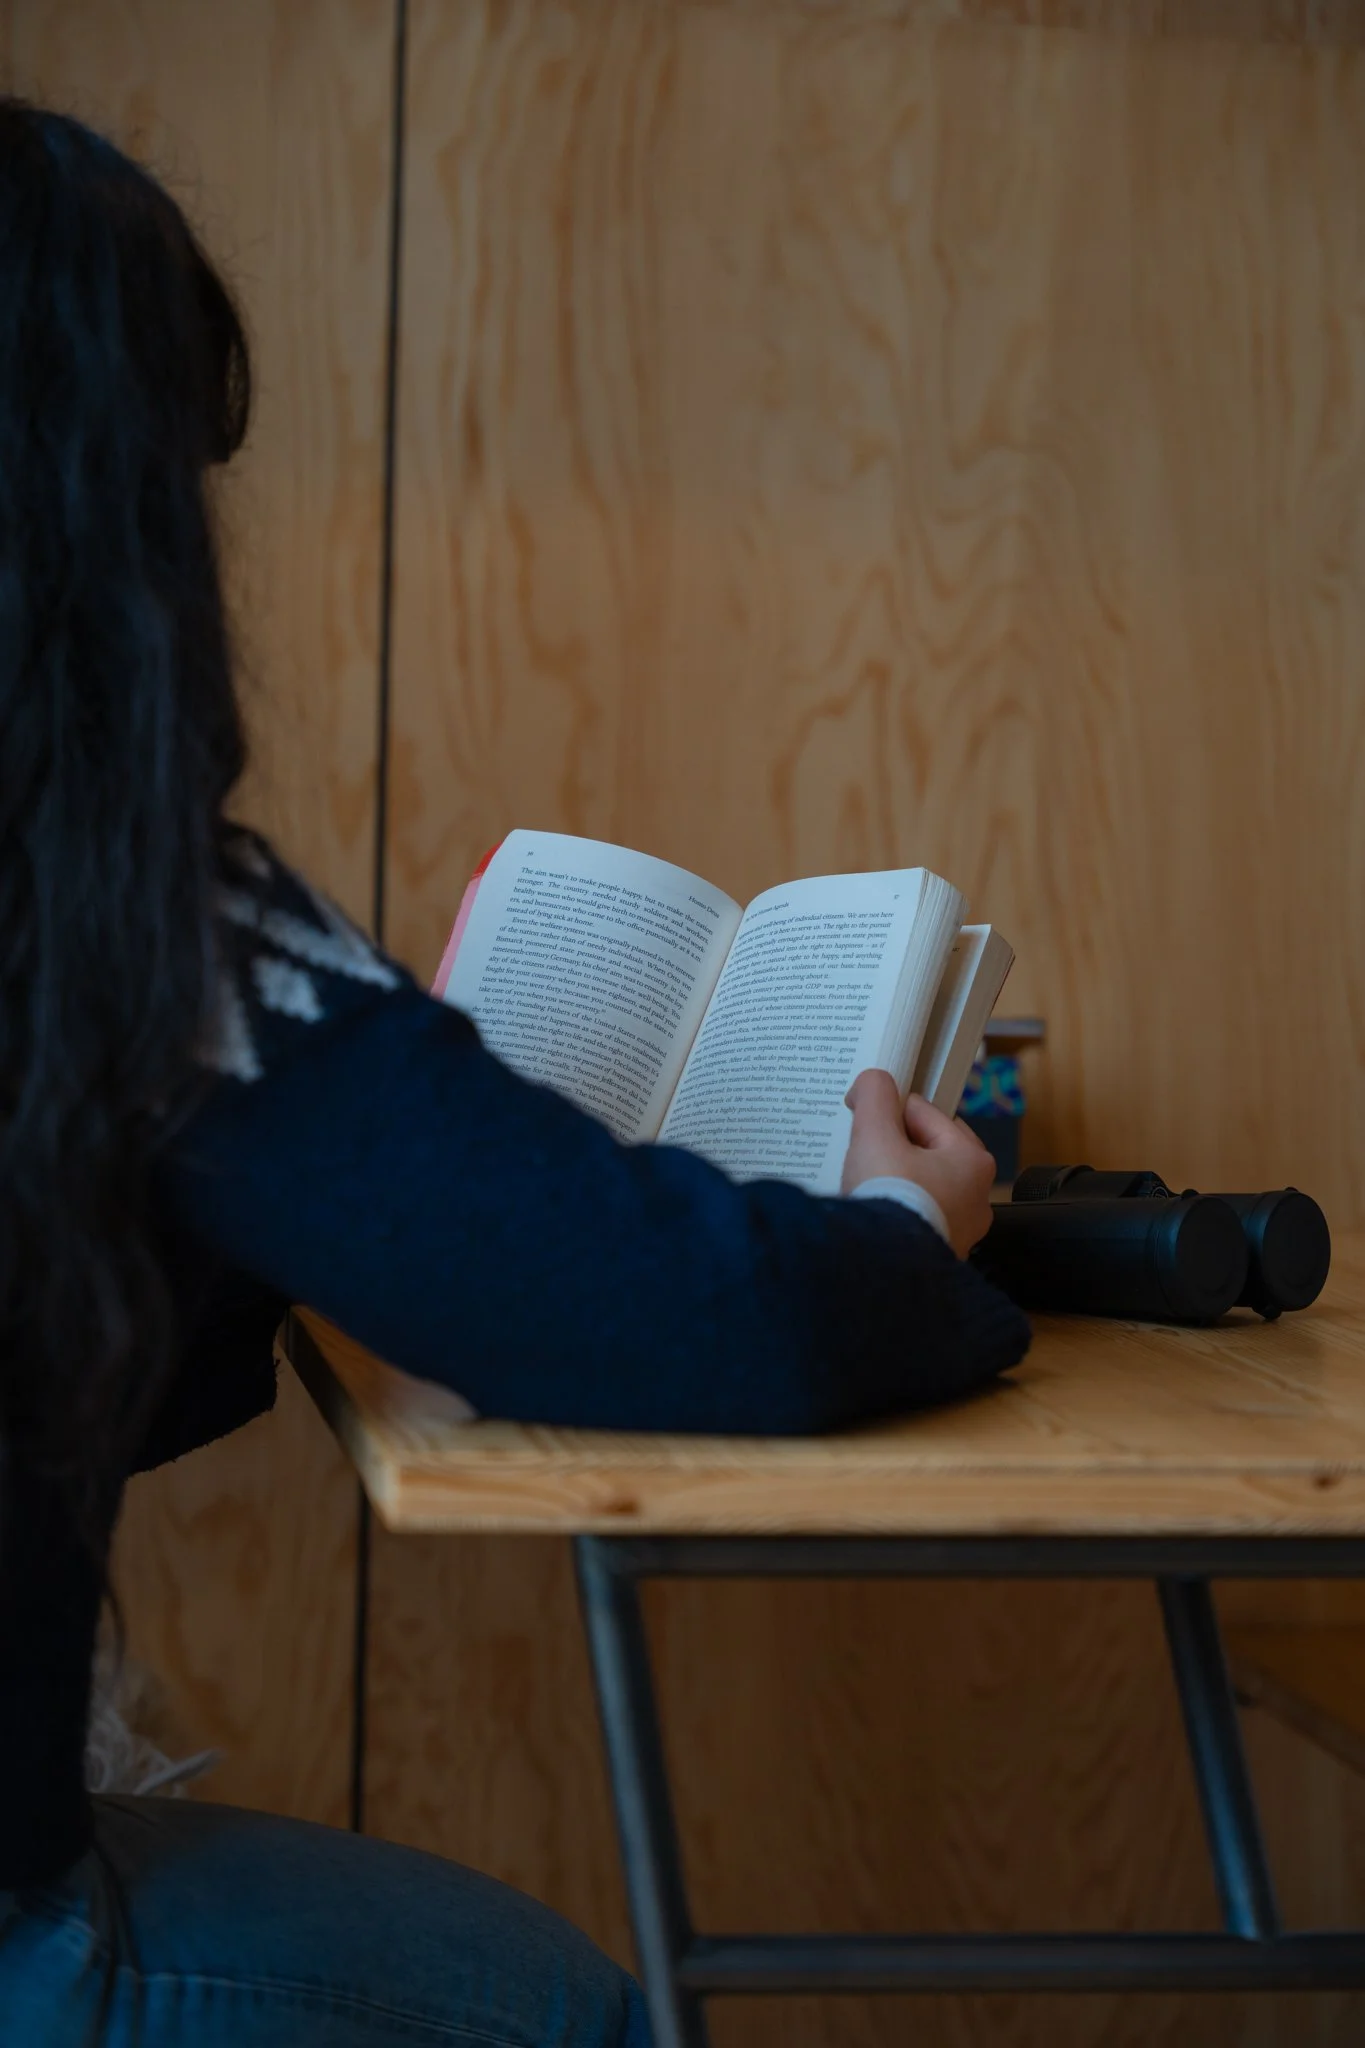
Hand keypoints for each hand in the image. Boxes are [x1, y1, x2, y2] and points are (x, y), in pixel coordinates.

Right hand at [841, 1069, 996, 1256]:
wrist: (885, 1270)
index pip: (924, 1113)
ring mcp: (961, 1230)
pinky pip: (916, 1218)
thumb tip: (873, 1081)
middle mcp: (978, 1197)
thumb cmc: (890, 1199)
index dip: (888, 1113)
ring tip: (869, 1188)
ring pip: (920, 1186)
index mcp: (973, 1160)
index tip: (865, 1123)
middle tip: (867, 1158)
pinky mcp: (940, 1254)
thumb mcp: (875, 1134)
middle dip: (894, 1149)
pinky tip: (876, 1215)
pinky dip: (896, 1213)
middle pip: (925, 1151)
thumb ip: (875, 1095)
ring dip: (894, 1182)